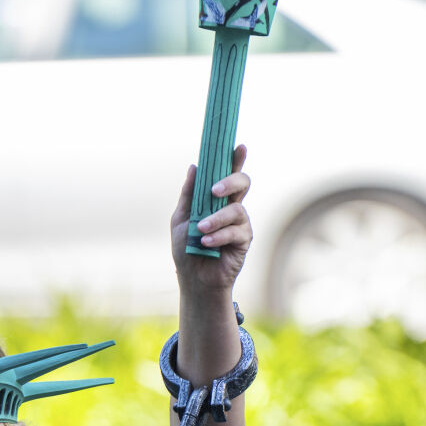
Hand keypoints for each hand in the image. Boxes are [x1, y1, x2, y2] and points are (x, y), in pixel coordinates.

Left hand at [170, 143, 251, 294]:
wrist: (193, 279)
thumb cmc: (187, 249)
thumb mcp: (181, 219)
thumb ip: (189, 195)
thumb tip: (194, 166)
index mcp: (217, 199)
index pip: (228, 174)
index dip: (235, 159)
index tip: (239, 146)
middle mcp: (232, 207)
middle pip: (242, 183)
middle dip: (231, 181)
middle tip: (214, 190)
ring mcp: (240, 223)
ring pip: (236, 209)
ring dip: (216, 219)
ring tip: (200, 230)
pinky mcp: (244, 240)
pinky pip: (235, 231)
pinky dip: (218, 236)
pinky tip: (206, 243)